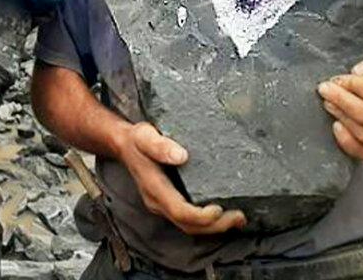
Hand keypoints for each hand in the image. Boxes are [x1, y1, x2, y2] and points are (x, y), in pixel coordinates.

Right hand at [116, 122, 245, 234]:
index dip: (200, 216)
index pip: (179, 211)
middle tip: (238, 217)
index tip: (219, 209)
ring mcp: (162, 204)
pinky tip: (222, 214)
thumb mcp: (145, 136)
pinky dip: (207, 222)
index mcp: (154, 187)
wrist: (124, 145)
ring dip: (213, 227)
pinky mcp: (168, 202)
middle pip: (187, 225)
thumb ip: (160, 145)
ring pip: (188, 226)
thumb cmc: (136, 140)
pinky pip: (188, 220)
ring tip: (237, 219)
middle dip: (214, 226)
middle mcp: (158, 201)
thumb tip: (181, 156)